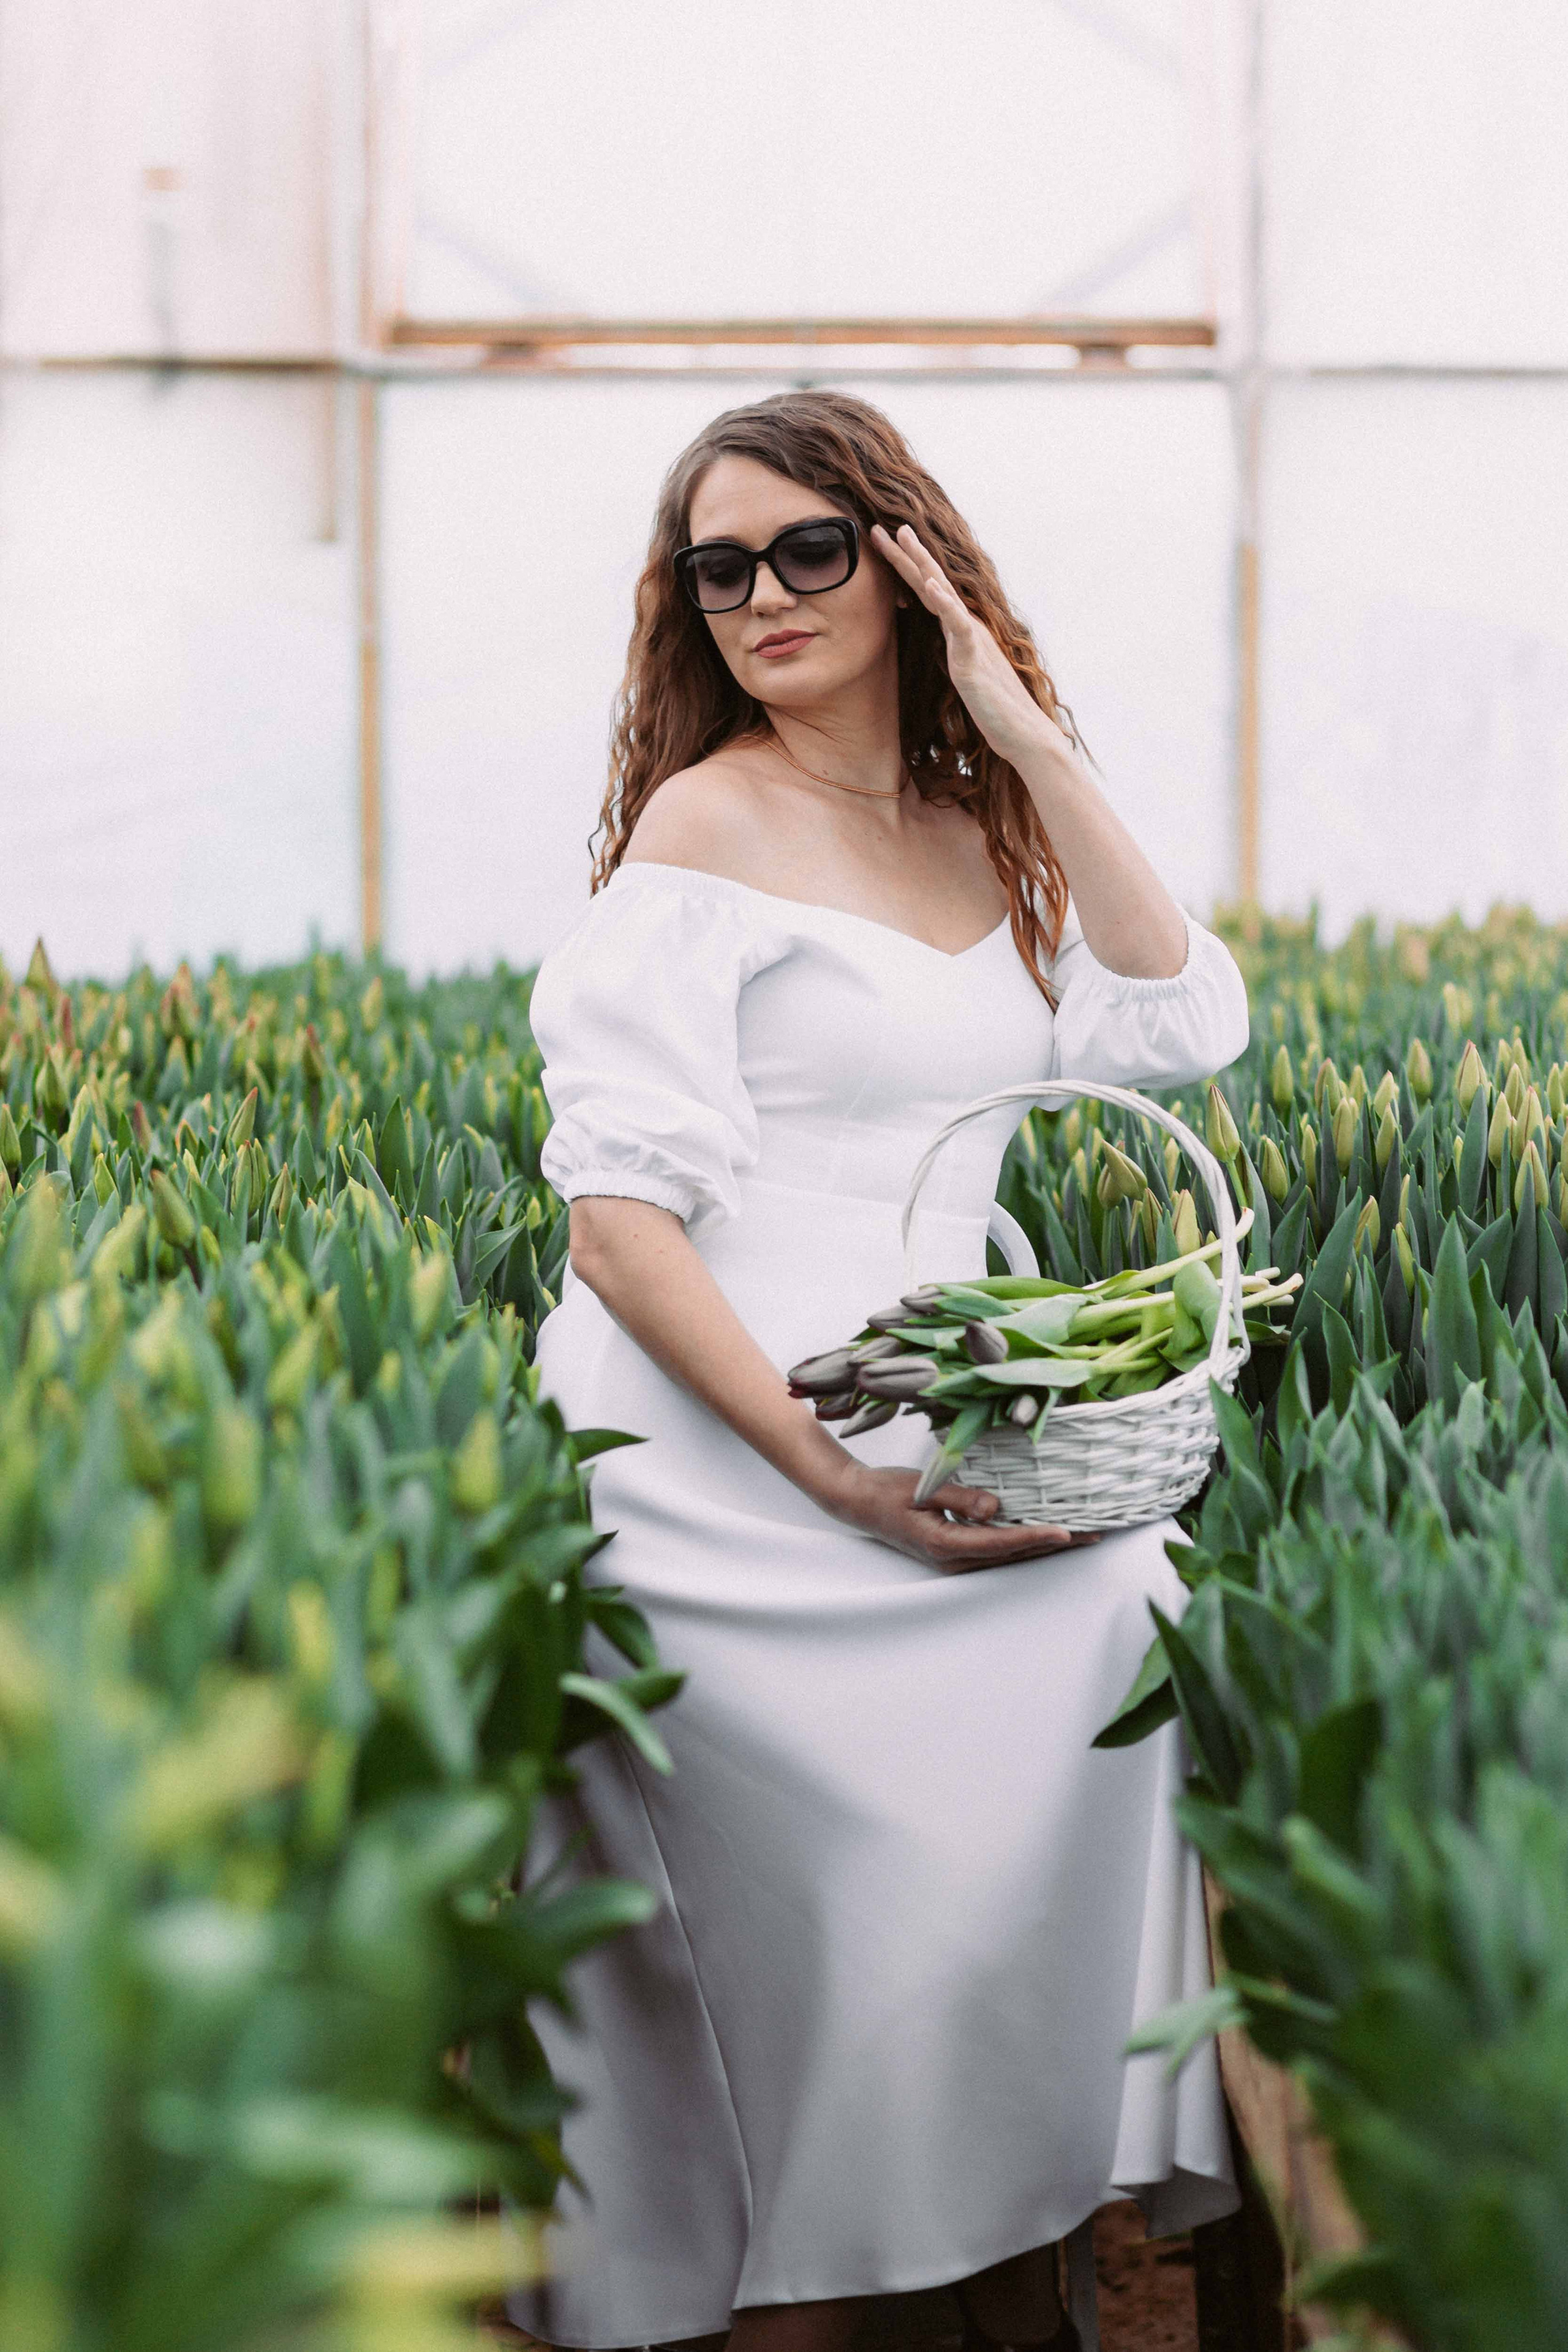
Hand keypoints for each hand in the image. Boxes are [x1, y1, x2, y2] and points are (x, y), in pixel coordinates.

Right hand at [815, 1458, 1100, 1573]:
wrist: (858, 1502)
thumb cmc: (887, 1491)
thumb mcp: (922, 1488)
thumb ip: (961, 1498)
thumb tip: (998, 1507)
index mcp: (944, 1544)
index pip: (1001, 1543)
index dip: (1035, 1538)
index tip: (1066, 1532)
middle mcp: (954, 1560)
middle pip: (1014, 1556)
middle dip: (1055, 1547)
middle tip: (1094, 1535)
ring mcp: (956, 1560)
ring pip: (1010, 1557)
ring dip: (1045, 1548)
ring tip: (1082, 1537)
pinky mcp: (958, 1552)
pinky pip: (999, 1551)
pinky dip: (1026, 1544)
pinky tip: (1046, 1535)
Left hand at [872, 520, 1068, 768]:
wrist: (1022, 732)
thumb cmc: (996, 709)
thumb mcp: (968, 676)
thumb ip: (959, 654)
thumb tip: (951, 646)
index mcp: (961, 631)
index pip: (928, 593)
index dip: (906, 569)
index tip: (886, 545)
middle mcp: (965, 627)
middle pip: (930, 583)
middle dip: (905, 554)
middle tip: (881, 526)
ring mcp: (969, 640)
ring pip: (941, 593)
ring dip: (920, 563)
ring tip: (903, 536)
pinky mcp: (972, 659)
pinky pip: (957, 626)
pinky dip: (944, 603)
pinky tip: (930, 583)